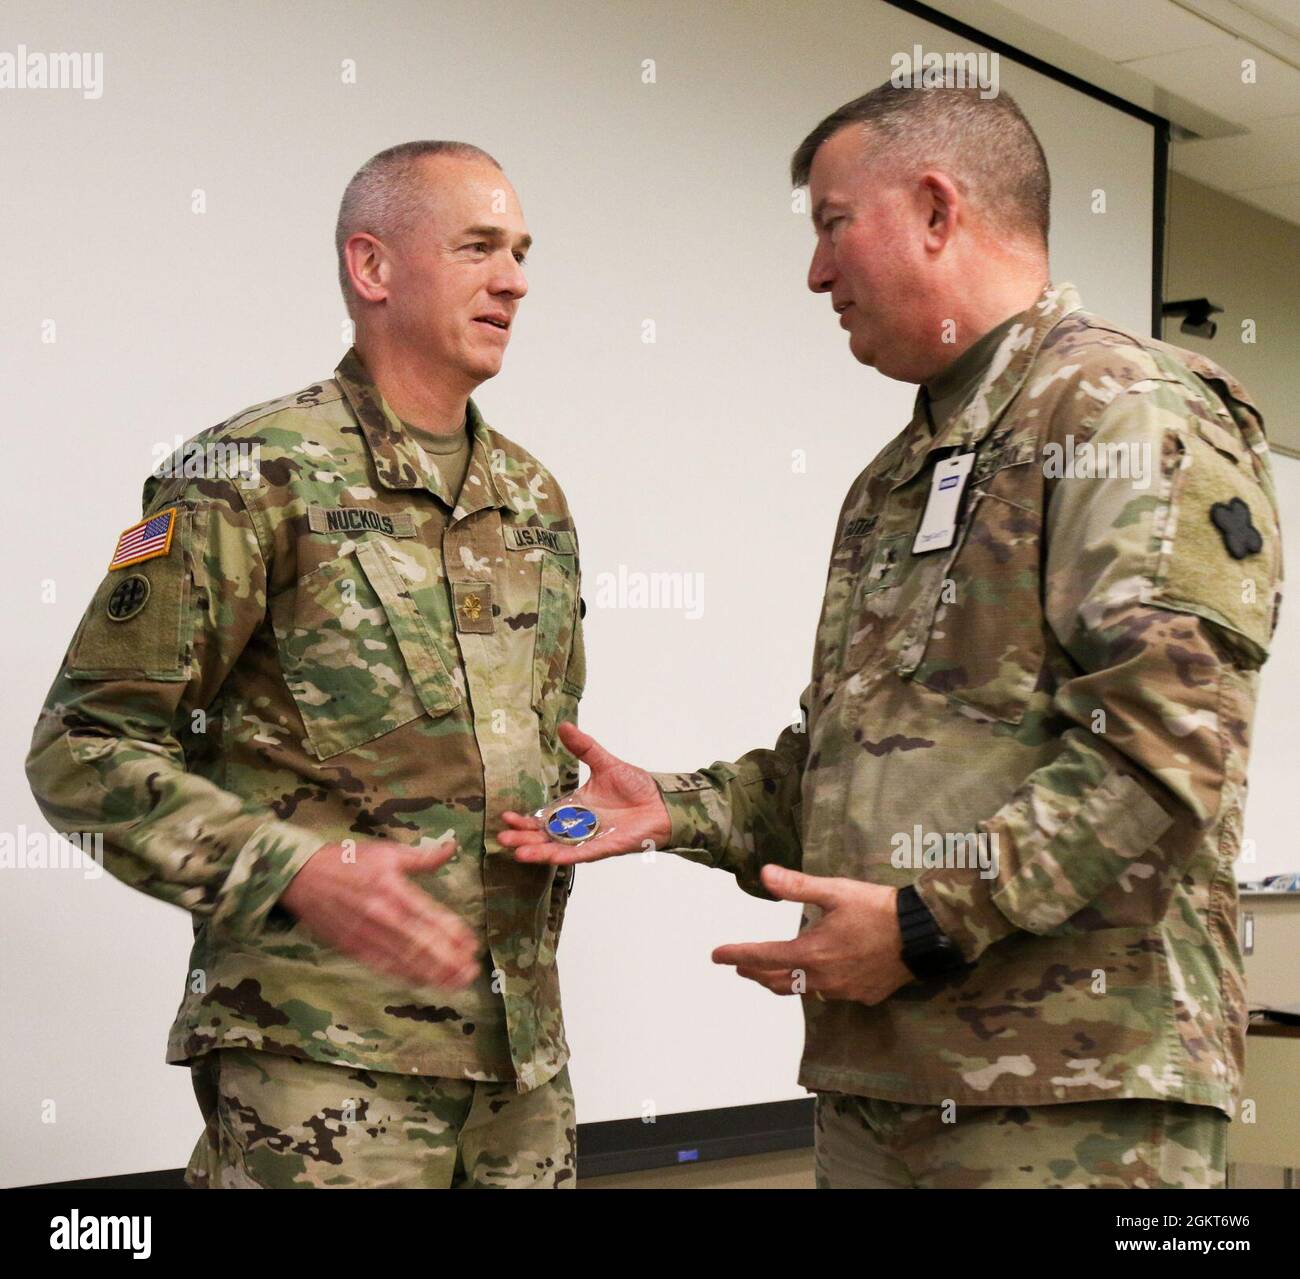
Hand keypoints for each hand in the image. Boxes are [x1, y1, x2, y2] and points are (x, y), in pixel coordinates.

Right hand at [279, 837, 480, 989]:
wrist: (301, 876)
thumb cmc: (347, 860)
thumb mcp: (387, 852)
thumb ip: (422, 857)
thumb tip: (451, 847)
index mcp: (394, 890)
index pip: (431, 917)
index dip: (454, 934)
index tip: (472, 945)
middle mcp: (383, 916)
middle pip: (422, 944)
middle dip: (449, 961)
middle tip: (471, 972)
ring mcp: (366, 935)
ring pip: (405, 960)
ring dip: (433, 973)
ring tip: (456, 983)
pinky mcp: (352, 948)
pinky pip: (383, 966)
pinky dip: (405, 976)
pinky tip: (424, 982)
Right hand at [500, 722, 671, 864]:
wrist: (664, 802)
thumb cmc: (637, 786)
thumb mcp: (605, 763)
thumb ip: (584, 748)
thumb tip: (564, 725)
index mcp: (575, 808)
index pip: (544, 818)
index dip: (525, 820)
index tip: (506, 817)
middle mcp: (578, 827)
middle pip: (545, 836)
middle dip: (524, 838)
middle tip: (503, 838)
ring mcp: (590, 839)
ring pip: (558, 849)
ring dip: (538, 851)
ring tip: (517, 852)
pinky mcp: (604, 847)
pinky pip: (581, 854)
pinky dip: (564, 856)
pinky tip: (547, 858)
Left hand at [713, 865, 911, 1005]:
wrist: (922, 934)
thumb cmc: (878, 908)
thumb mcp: (835, 891)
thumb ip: (797, 886)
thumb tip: (764, 874)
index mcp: (811, 952)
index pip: (762, 957)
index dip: (737, 955)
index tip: (716, 955)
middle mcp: (822, 979)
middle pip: (777, 980)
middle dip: (754, 972)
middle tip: (738, 966)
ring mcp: (843, 992)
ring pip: (801, 990)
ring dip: (780, 980)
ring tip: (768, 973)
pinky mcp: (862, 996)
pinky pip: (829, 994)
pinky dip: (813, 985)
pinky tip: (815, 977)